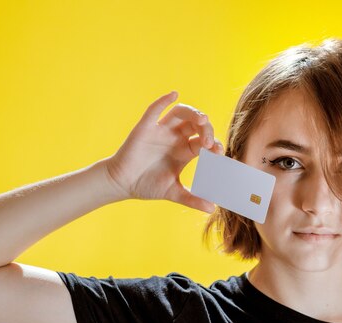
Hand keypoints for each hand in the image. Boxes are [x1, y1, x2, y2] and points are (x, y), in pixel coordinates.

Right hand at [105, 91, 223, 212]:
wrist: (122, 183)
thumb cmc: (147, 185)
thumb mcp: (173, 192)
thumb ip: (192, 199)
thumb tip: (212, 208)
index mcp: (185, 151)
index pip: (204, 142)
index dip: (213, 144)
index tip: (218, 151)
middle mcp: (175, 138)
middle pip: (196, 124)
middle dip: (206, 129)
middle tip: (209, 141)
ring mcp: (161, 131)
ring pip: (180, 113)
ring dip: (192, 113)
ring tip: (202, 119)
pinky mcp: (146, 128)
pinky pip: (154, 110)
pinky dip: (164, 100)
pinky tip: (174, 94)